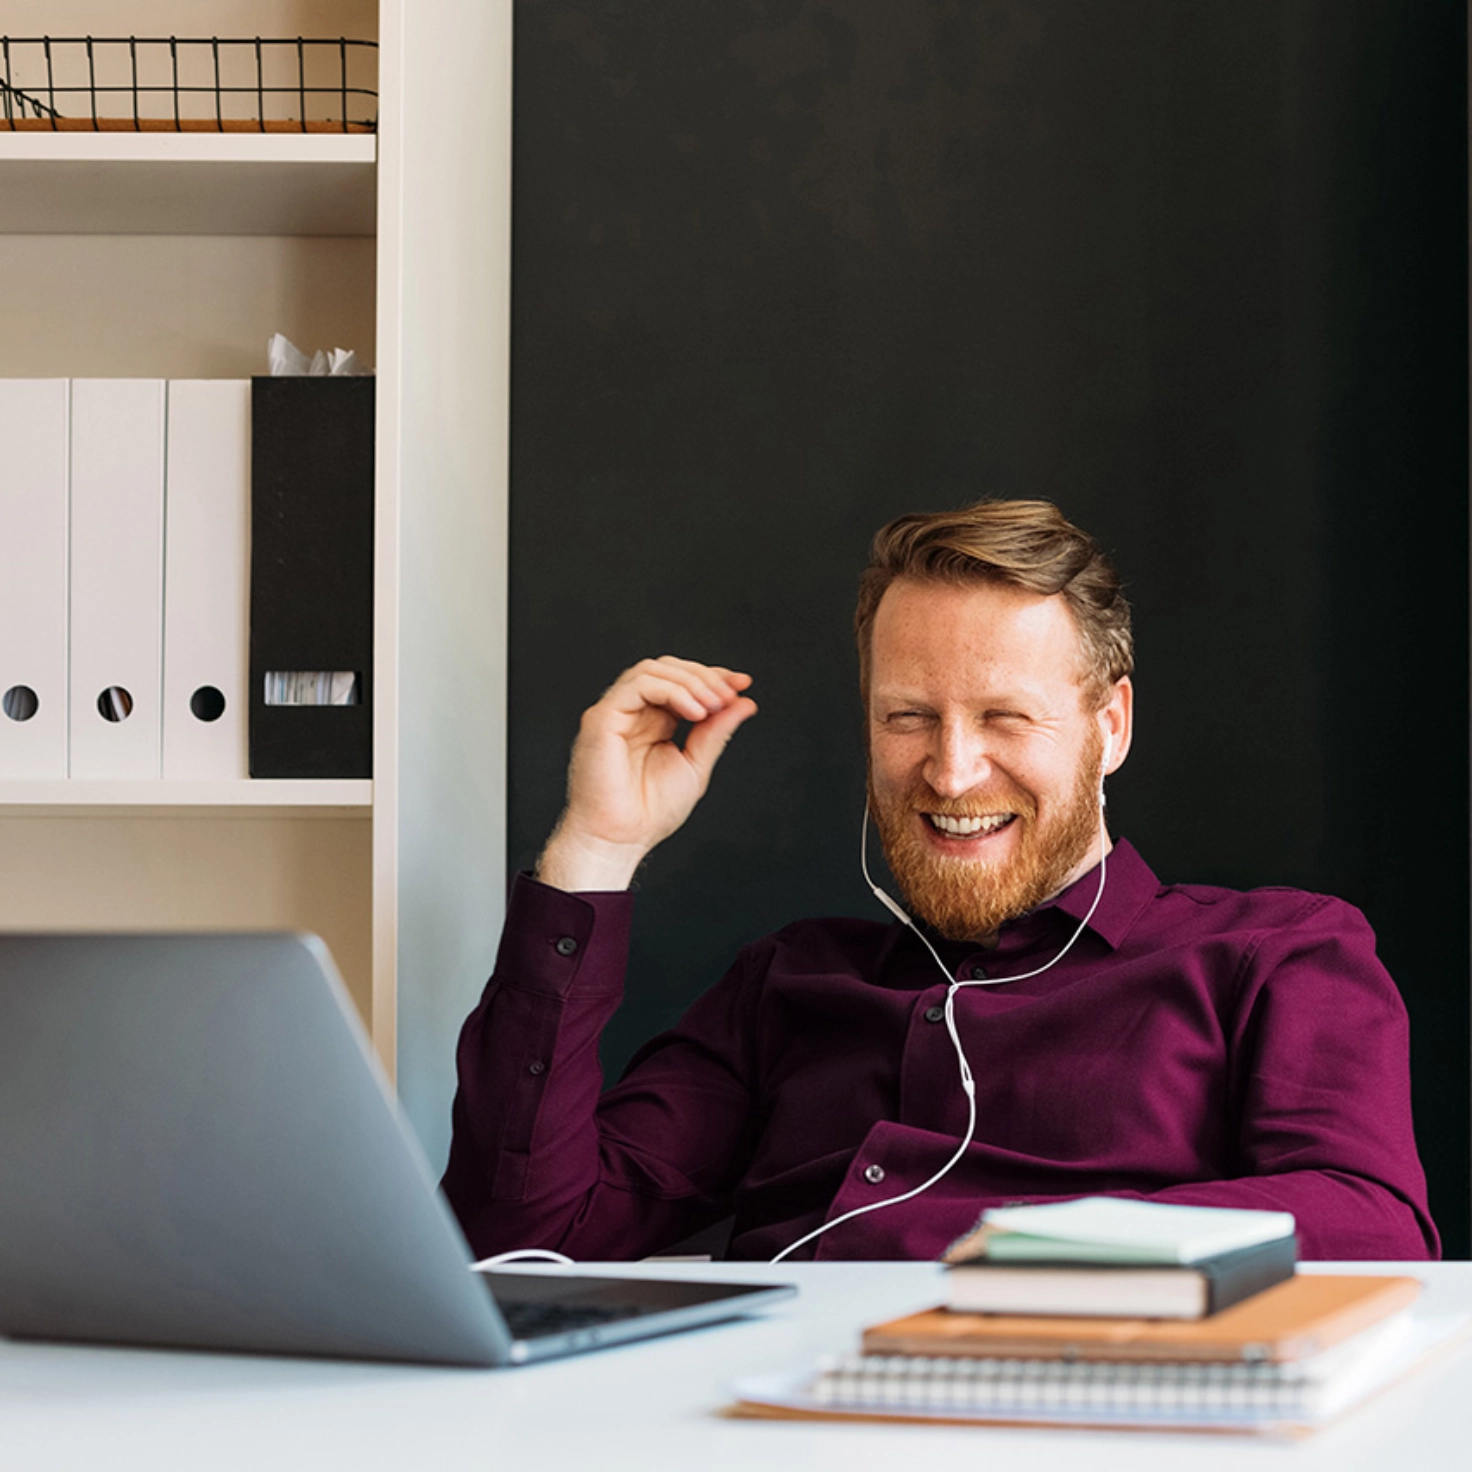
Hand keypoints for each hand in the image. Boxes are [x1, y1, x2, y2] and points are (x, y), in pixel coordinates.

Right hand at [535, 657, 757, 891]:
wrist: (621, 839)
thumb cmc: (649, 812)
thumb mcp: (695, 765)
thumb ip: (716, 732)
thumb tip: (744, 704)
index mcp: (654, 722)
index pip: (682, 683)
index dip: (713, 677)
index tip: (742, 683)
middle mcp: (634, 713)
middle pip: (668, 668)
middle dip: (704, 676)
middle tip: (729, 695)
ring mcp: (616, 713)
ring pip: (652, 669)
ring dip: (690, 681)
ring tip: (712, 706)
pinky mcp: (602, 718)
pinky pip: (638, 685)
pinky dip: (672, 691)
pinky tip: (694, 712)